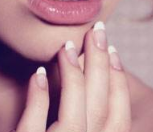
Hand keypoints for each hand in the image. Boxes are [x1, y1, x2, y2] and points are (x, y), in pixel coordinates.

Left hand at [14, 22, 130, 131]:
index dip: (118, 83)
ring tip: (66, 47)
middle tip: (97, 30)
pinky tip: (38, 74)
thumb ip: (85, 118)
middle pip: (100, 111)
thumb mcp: (70, 131)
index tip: (113, 50)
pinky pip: (33, 128)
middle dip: (101, 66)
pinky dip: (38, 99)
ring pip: (73, 121)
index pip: (119, 120)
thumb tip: (93, 76)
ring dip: (73, 79)